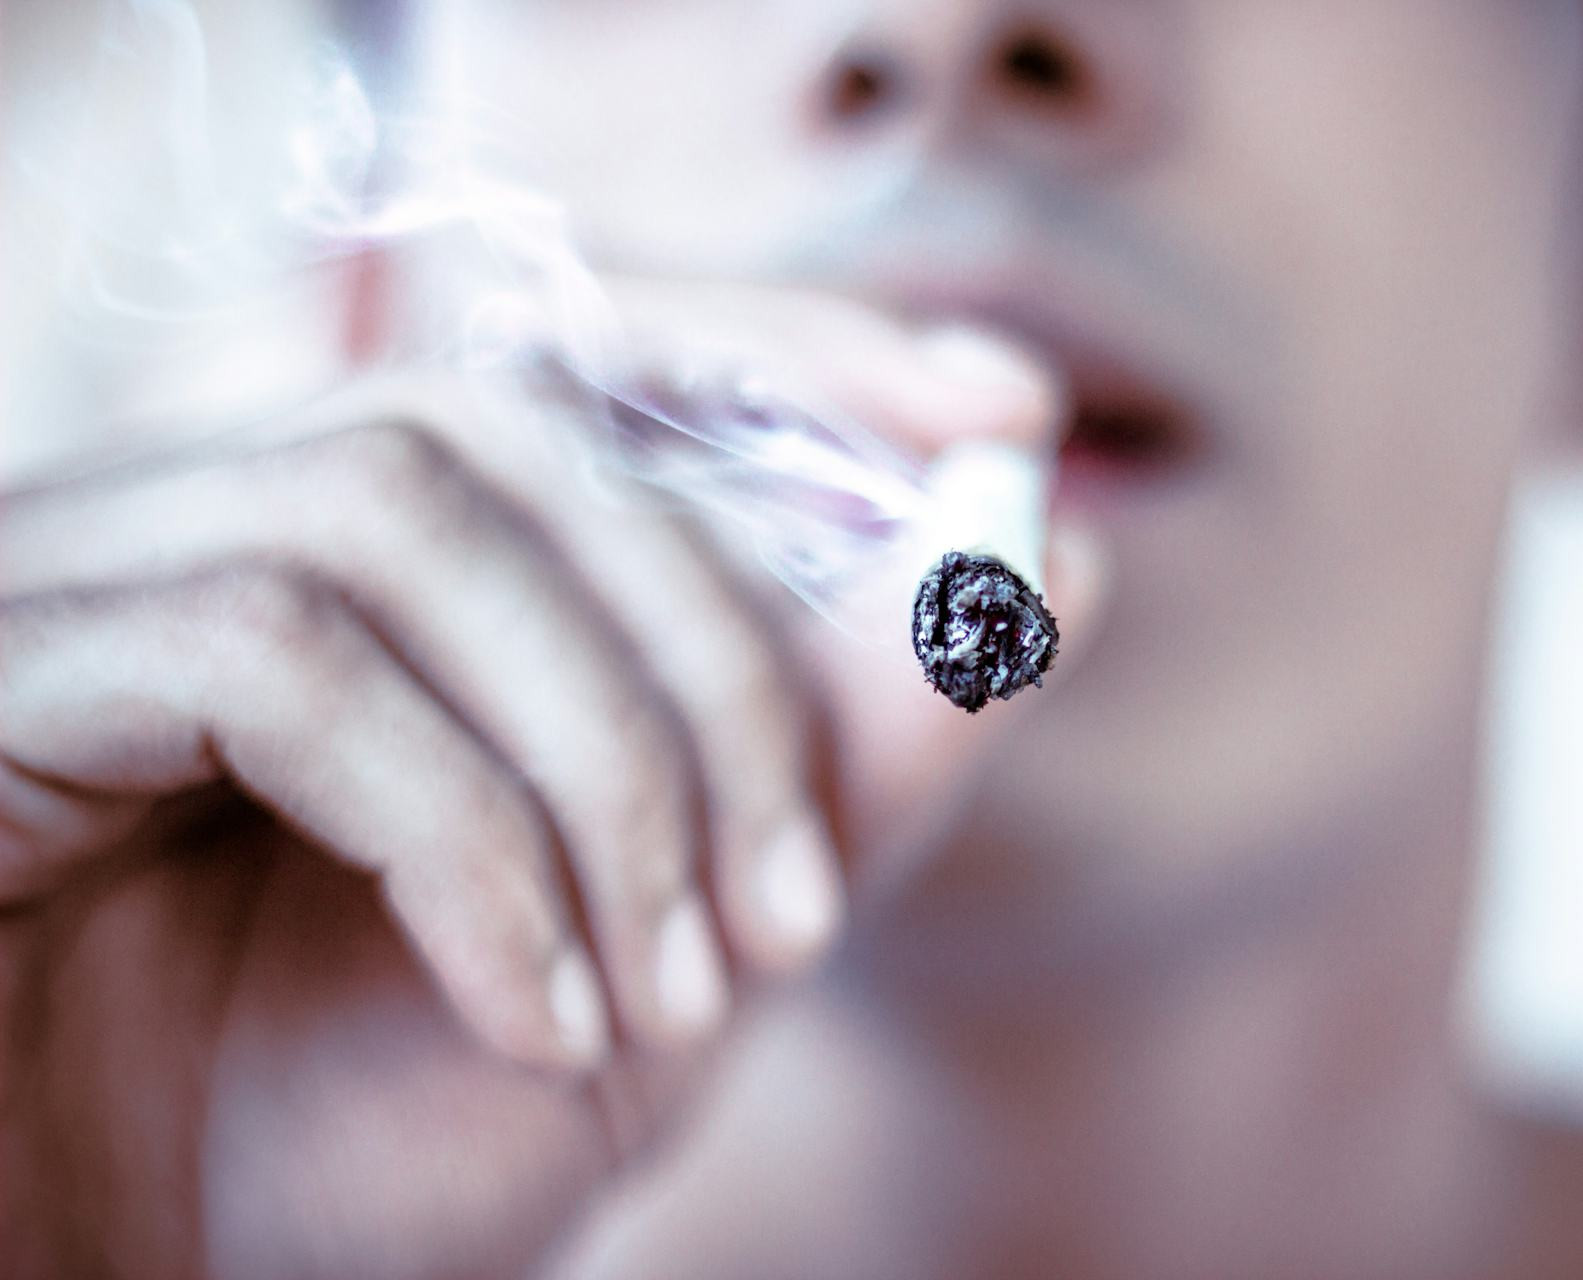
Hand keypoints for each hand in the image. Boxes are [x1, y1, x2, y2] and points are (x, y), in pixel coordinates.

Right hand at [0, 286, 1102, 1278]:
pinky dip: (466, 843)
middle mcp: (222, 518)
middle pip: (522, 425)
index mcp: (382, 572)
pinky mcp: (7, 664)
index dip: (796, 349)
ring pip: (409, 513)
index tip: (1002, 407)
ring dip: (606, 767)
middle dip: (722, 655)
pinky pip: (274, 657)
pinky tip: (535, 1022)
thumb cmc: (368, 1147)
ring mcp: (96, 575)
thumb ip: (846, 768)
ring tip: (675, 993)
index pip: (586, 355)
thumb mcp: (676, 959)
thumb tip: (1051, 571)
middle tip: (807, 909)